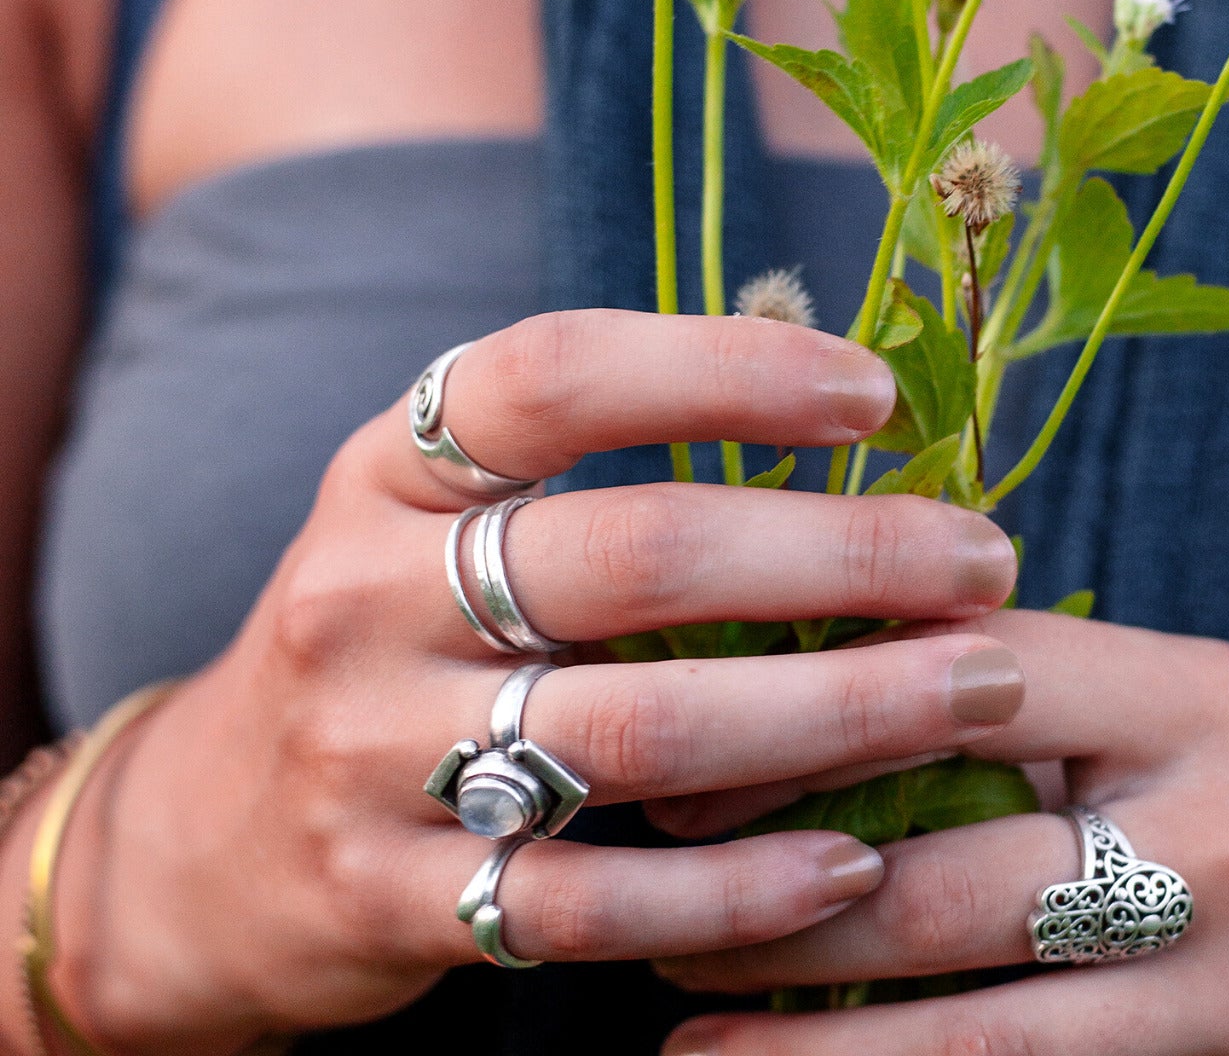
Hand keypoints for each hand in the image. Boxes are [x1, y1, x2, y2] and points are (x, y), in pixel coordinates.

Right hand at [38, 311, 1020, 1054]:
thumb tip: (843, 413)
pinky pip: (591, 899)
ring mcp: (370, 755)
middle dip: (842, 553)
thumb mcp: (436, 526)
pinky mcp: (393, 900)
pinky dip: (739, 885)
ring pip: (636, 730)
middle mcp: (364, 597)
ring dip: (835, 712)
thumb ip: (591, 477)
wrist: (203, 843)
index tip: (874, 391)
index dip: (726, 366)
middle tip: (987, 561)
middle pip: (633, 556)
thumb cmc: (388, 648)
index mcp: (388, 474)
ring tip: (977, 692)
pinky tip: (855, 861)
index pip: (556, 375)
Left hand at [654, 609, 1228, 1054]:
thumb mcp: (1194, 708)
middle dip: (770, 890)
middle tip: (645, 894)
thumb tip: (822, 671)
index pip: (970, 675)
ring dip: (802, 1032)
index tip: (683, 736)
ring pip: (970, 1024)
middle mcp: (1220, 835)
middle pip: (945, 867)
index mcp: (1198, 697)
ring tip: (678, 1033)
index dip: (807, 707)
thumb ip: (1040, 689)